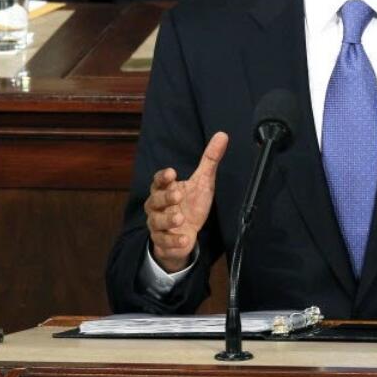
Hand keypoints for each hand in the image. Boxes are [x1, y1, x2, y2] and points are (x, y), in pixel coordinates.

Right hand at [144, 132, 227, 272]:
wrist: (186, 234)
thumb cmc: (191, 204)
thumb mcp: (203, 182)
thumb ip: (210, 160)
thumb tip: (223, 135)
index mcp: (166, 189)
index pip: (158, 181)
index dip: (163, 177)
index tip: (172, 173)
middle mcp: (157, 206)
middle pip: (154, 200)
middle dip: (165, 197)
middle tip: (177, 196)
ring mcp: (158, 224)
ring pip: (156, 221)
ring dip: (167, 220)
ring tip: (180, 219)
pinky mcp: (162, 241)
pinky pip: (164, 242)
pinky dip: (174, 241)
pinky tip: (185, 238)